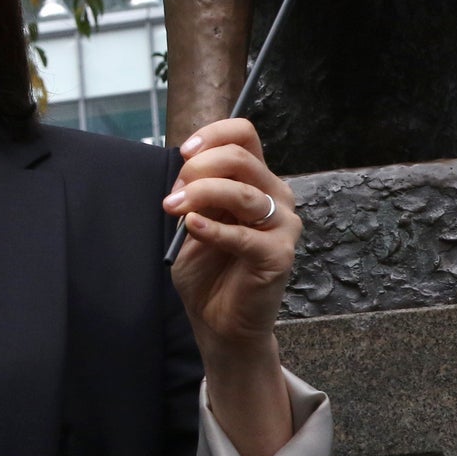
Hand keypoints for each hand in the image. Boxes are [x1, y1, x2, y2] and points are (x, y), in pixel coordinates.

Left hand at [163, 120, 300, 455]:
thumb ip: (194, 192)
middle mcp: (276, 197)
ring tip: (174, 210)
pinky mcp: (278, 256)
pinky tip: (192, 228)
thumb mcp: (193, 219)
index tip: (184, 152)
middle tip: (174, 195)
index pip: (245, 134)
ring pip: (243, 192)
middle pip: (241, 158)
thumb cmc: (207, 269)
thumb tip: (185, 168)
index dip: (213, 135)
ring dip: (201, 195)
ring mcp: (282, 227)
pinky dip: (214, 228)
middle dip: (198, 170)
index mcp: (256, 181)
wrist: (218, 321)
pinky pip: (244, 235)